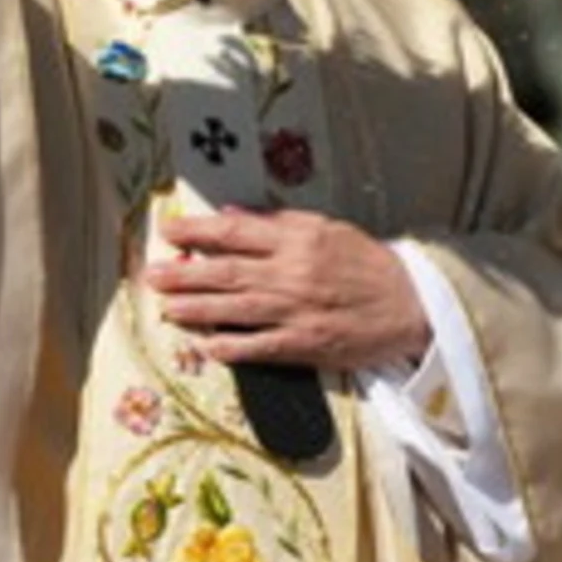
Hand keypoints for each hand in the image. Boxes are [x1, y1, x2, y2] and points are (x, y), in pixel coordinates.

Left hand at [144, 207, 431, 370]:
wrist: (410, 304)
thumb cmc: (365, 262)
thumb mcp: (325, 227)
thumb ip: (275, 222)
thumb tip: (231, 215)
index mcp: (297, 239)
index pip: (235, 232)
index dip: (197, 232)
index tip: (169, 232)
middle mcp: (292, 273)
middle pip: (226, 272)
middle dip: (184, 274)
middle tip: (151, 274)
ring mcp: (296, 311)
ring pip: (234, 309)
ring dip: (196, 309)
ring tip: (165, 306)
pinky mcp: (305, 345)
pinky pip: (259, 347)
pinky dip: (230, 347)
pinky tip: (204, 345)